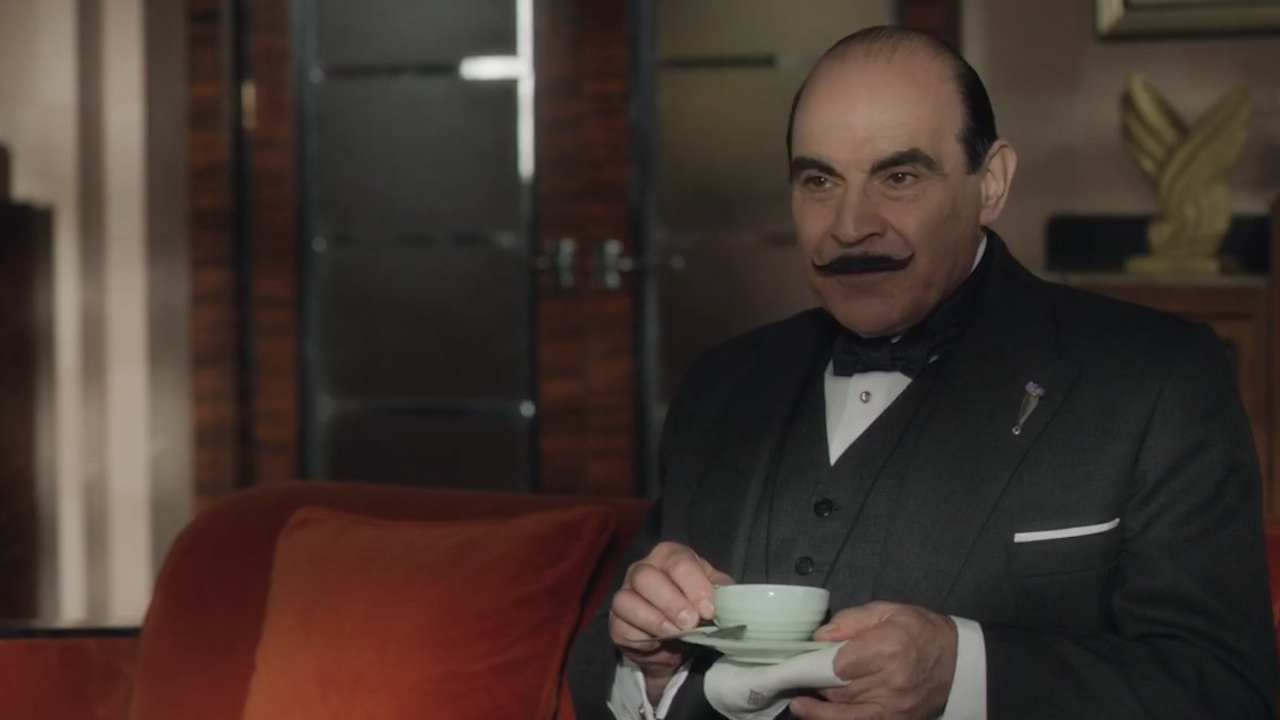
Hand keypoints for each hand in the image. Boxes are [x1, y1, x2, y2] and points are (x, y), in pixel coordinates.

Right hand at [609, 541, 733, 701]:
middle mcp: (643, 569)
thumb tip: (733, 599)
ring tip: (677, 633)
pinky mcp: (616, 620)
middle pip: (646, 576)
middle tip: (691, 623)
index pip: (678, 561)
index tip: (709, 610)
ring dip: (655, 619)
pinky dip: (641, 635)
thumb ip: (723, 594)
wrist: (677, 643)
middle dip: (672, 602)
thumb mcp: (713, 597)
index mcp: (670, 556)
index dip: (694, 585)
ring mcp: (625, 593)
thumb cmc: (696, 609)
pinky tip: (658, 642)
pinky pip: (620, 624)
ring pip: (627, 599)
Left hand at [789, 602, 956, 719]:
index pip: (840, 663)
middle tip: (797, 676)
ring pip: (844, 709)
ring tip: (799, 701)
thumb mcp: (888, 611)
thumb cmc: (921, 630)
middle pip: (839, 687)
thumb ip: (851, 620)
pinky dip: (834, 719)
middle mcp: (890, 680)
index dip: (818, 662)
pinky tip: (814, 713)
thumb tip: (819, 637)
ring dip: (819, 705)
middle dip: (816, 682)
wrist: (959, 662)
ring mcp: (894, 706)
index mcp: (888, 647)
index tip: (804, 659)